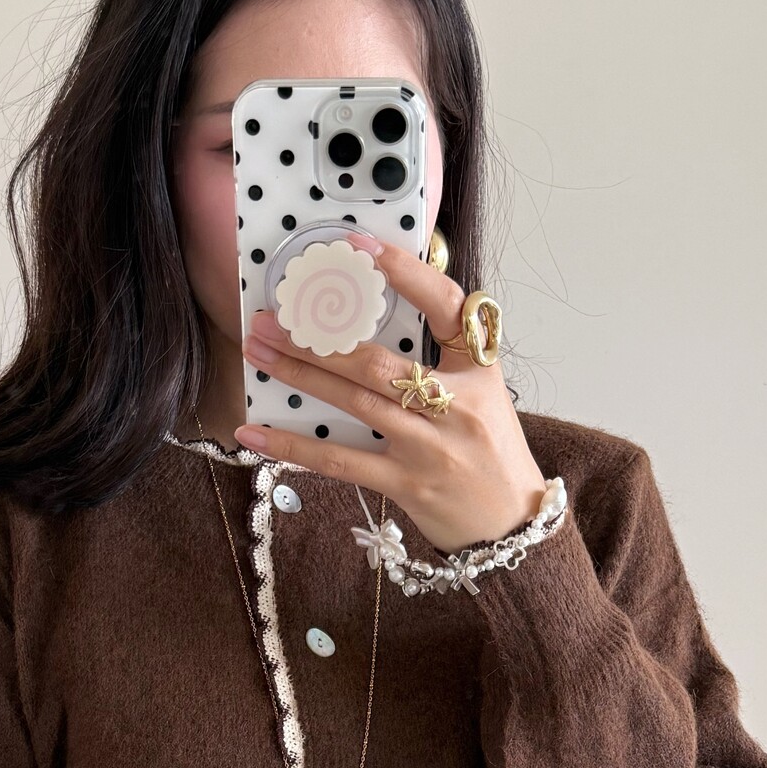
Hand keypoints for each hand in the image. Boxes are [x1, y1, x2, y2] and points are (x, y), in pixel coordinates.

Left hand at [234, 229, 547, 554]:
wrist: (512, 521)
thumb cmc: (490, 448)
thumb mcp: (482, 389)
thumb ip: (439, 353)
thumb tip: (378, 308)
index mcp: (479, 368)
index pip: (445, 304)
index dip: (404, 271)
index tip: (359, 246)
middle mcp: (458, 405)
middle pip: (378, 361)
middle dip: (319, 337)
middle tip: (272, 317)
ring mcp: (431, 448)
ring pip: (356, 403)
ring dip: (301, 375)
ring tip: (259, 352)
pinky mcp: (407, 484)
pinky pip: (340, 462)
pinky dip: (293, 447)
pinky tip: (254, 433)